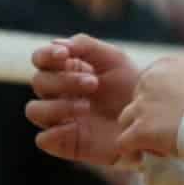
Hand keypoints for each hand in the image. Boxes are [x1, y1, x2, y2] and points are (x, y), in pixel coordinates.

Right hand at [26, 34, 139, 165]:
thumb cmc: (130, 84)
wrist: (149, 116)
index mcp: (67, 69)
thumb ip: (86, 47)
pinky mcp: (65, 142)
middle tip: (93, 83)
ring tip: (86, 106)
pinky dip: (54, 132)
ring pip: (34, 110)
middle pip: (39, 82)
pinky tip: (75, 127)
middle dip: (64, 80)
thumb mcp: (115, 59)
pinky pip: (43, 139)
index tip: (63, 54)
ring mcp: (59, 117)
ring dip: (57, 106)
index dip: (46, 55)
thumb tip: (56, 42)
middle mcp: (59, 93)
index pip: (41, 58)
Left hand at [116, 57, 183, 158]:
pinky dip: (132, 152)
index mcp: (164, 65)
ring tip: (156, 145)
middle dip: (146, 116)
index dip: (157, 101)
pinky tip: (146, 158)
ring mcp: (142, 105)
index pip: (148, 83)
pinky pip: (123, 143)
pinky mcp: (139, 129)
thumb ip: (182, 86)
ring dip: (138, 133)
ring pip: (126, 121)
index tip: (170, 112)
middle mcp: (148, 80)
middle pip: (135, 101)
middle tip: (164, 130)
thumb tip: (179, 102)